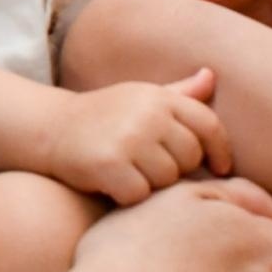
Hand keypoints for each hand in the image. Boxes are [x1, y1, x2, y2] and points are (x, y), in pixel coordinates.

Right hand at [44, 70, 231, 204]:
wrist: (50, 128)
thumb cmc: (103, 117)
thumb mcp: (139, 97)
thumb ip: (179, 92)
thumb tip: (212, 75)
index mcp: (158, 97)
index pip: (209, 125)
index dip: (220, 150)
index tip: (219, 168)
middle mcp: (147, 114)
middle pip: (190, 158)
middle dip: (174, 168)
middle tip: (147, 165)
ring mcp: (128, 138)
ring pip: (167, 180)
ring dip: (150, 184)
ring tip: (128, 171)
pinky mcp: (110, 164)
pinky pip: (141, 194)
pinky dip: (128, 196)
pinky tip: (112, 184)